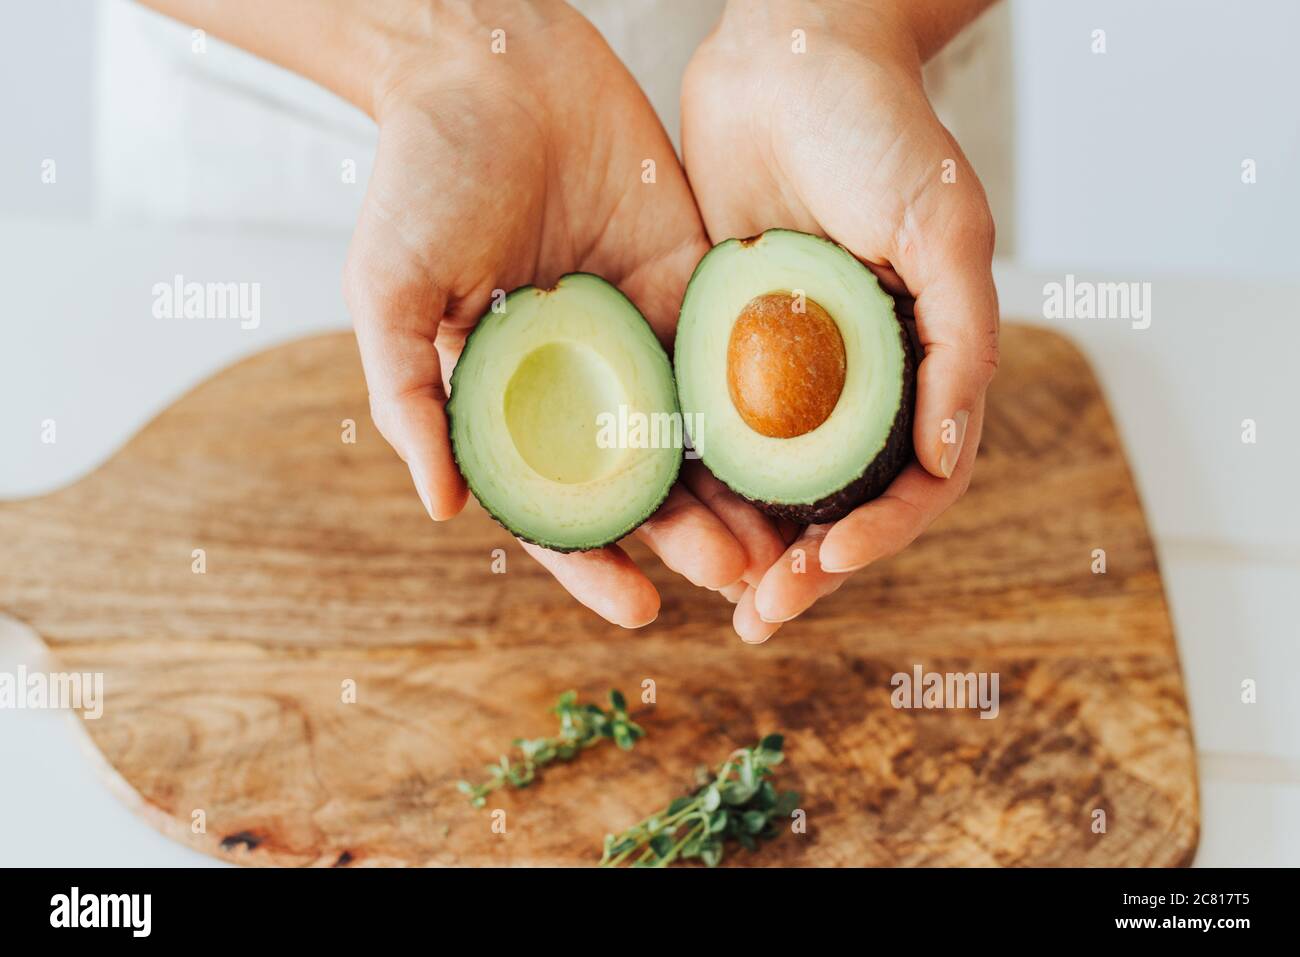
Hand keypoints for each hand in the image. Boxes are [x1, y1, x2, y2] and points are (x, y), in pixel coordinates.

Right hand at [343, 1, 756, 626]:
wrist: (490, 60)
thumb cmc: (422, 176)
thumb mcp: (391, 291)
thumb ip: (411, 397)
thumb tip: (443, 508)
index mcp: (510, 399)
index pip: (556, 504)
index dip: (593, 561)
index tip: (636, 610)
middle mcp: (581, 381)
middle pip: (641, 483)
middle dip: (686, 539)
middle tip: (736, 581)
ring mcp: (640, 335)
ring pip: (696, 434)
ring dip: (737, 492)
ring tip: (783, 541)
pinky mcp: (691, 282)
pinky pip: (732, 355)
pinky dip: (764, 407)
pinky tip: (805, 447)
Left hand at [682, 0, 999, 640]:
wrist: (787, 57)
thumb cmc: (880, 130)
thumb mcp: (943, 226)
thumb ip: (960, 341)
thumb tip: (949, 457)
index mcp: (919, 366)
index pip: (914, 482)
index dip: (878, 535)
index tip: (826, 562)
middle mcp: (854, 381)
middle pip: (838, 502)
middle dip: (804, 565)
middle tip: (758, 614)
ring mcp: (785, 369)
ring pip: (771, 483)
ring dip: (747, 544)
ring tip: (714, 594)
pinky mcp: (718, 344)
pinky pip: (708, 428)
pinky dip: (696, 481)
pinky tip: (668, 518)